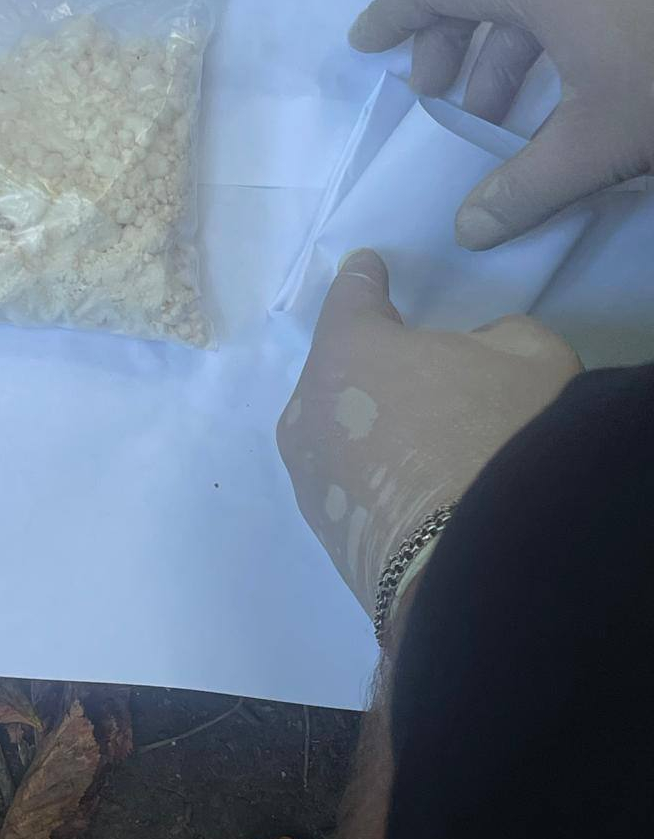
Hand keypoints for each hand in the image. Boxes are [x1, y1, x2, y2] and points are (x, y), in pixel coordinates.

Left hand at [276, 249, 580, 618]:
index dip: (365, 281)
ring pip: (337, 431)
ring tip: (419, 443)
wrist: (477, 569)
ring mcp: (309, 478)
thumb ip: (494, 337)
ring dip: (368, 427)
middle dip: (370, 366)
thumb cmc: (499, 439)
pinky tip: (414, 490)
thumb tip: (472, 352)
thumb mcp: (529, 357)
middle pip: (339, 369)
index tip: (367, 268)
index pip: (350, 298)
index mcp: (347, 349)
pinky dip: (373, 478)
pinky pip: (348, 484)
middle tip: (415, 373)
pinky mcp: (325, 537)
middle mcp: (309, 408)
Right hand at [349, 0, 653, 248]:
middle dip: (448, 32)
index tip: (363, 48)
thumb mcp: (601, 142)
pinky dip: (548, 22)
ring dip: (503, 37)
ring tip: (494, 109)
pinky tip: (566, 79)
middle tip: (436, 93)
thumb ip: (526, 187)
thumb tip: (468, 230)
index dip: (393, 15)